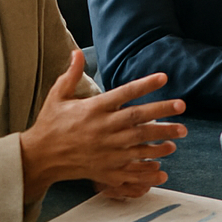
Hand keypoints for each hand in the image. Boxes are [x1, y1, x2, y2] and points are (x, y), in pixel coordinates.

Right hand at [20, 50, 185, 201]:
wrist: (39, 157)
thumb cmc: (50, 124)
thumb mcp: (58, 96)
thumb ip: (71, 75)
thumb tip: (77, 52)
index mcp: (93, 109)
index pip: (124, 93)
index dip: (145, 85)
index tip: (164, 77)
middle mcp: (102, 129)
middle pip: (138, 118)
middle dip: (162, 111)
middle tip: (181, 105)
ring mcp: (106, 150)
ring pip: (139, 143)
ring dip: (161, 139)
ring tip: (179, 134)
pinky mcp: (105, 168)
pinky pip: (131, 169)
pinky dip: (147, 168)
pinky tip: (162, 166)